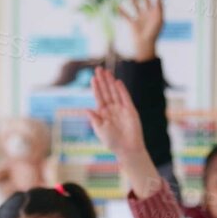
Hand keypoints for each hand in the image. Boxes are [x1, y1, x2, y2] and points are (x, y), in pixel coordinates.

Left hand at [87, 67, 159, 198]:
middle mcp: (112, 109)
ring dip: (110, 82)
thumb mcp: (100, 130)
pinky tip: (117, 82)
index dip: (96, 88)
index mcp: (103, 113)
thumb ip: (94, 119)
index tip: (93, 78)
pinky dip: (121, 90)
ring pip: (115, 92)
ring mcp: (121, 108)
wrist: (127, 148)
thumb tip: (86, 109)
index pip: (99, 97)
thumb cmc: (112, 141)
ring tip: (106, 72)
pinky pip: (125, 97)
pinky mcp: (130, 110)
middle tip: (98, 69)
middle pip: (106, 91)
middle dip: (102, 80)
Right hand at [118, 0, 165, 61]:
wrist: (145, 44)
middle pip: (147, 1)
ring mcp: (140, 18)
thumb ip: (159, 9)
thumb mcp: (159, 20)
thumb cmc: (154, 33)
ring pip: (136, 6)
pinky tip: (117, 7)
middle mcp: (148, 14)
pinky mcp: (132, 23)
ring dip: (133, 0)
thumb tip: (159, 0)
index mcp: (156, 14)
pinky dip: (122, 12)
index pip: (158, 1)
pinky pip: (126, 16)